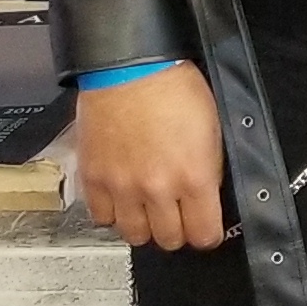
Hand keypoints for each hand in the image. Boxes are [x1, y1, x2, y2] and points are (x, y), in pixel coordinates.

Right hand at [77, 64, 228, 250]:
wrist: (130, 66)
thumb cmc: (173, 86)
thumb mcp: (212, 130)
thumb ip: (208, 171)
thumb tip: (207, 197)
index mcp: (195, 177)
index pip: (204, 235)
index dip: (206, 233)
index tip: (204, 227)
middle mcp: (158, 189)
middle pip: (169, 240)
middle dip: (177, 230)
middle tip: (176, 214)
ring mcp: (123, 187)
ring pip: (135, 236)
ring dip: (144, 225)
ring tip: (147, 208)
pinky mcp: (94, 179)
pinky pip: (102, 218)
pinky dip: (112, 213)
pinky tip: (121, 198)